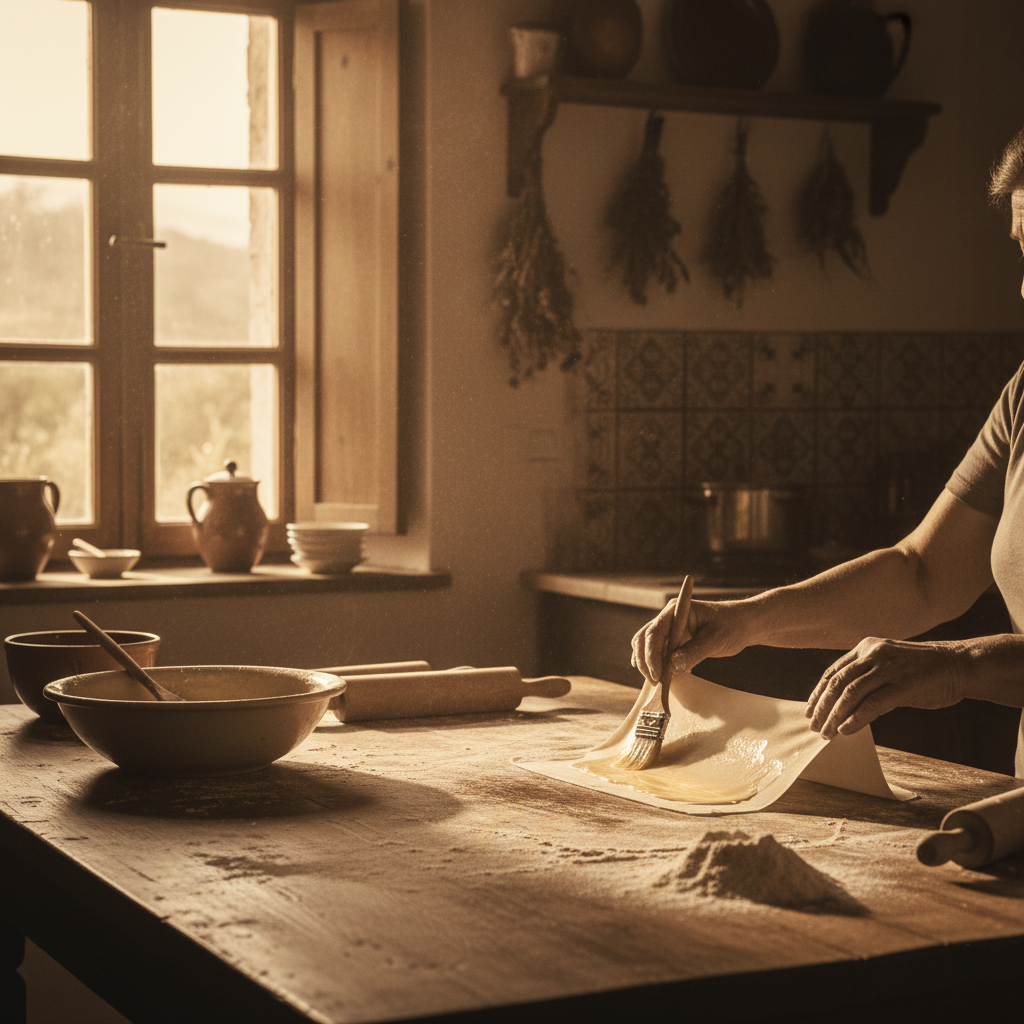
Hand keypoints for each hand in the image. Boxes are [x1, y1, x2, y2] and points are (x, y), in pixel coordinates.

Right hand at [631, 598, 751, 681]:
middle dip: (645, 661)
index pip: (654, 632)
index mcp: (676, 611)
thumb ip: (693, 652)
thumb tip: (672, 667)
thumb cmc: (732, 626)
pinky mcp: (673, 640)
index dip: (651, 654)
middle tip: (655, 682)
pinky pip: (657, 652)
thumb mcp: (715, 640)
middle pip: (644, 639)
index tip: (657, 674)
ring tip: (658, 682)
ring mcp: (669, 629)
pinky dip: (656, 665)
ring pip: (646, 646)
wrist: (743, 625)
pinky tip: (662, 677)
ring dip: (648, 664)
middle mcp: (668, 618)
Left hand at [805, 637, 967, 738]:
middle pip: (838, 683)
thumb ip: (866, 679)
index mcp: (866, 647)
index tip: (808, 711)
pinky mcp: (905, 684)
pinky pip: (873, 703)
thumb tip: (842, 705)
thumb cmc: (922, 670)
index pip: (833, 672)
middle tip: (814, 727)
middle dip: (822, 707)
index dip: (817, 693)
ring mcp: (889, 668)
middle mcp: (874, 654)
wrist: (959, 665)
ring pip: (851, 693)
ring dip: (835, 716)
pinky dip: (856, 718)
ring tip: (827, 733)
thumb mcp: (888, 666)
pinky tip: (846, 730)